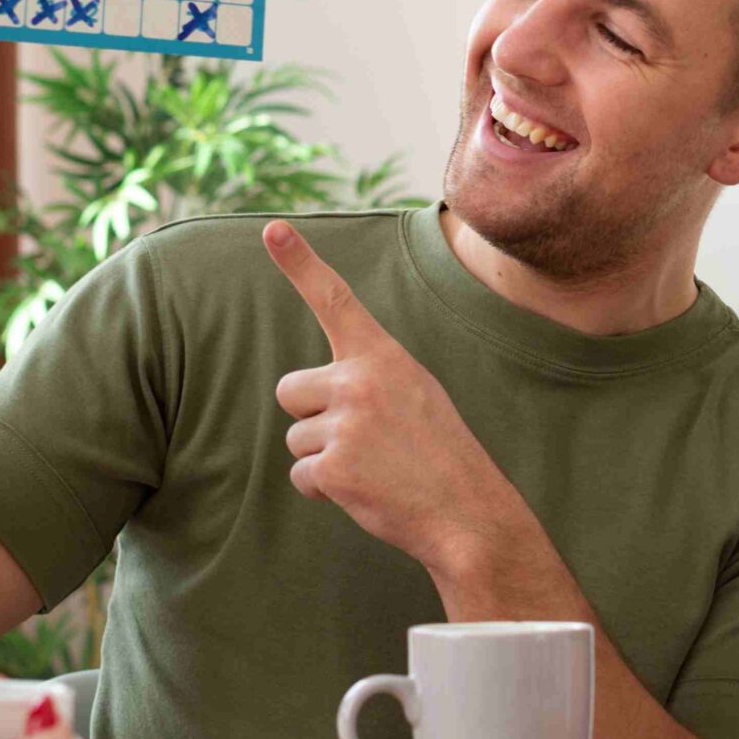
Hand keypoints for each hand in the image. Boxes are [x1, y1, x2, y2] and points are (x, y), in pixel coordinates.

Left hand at [263, 219, 542, 579]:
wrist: (467, 510)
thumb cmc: (439, 451)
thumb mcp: (415, 392)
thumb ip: (367, 376)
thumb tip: (312, 390)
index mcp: (383, 356)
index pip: (334, 300)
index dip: (300, 263)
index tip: (271, 228)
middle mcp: (360, 380)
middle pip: (290, 389)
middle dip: (313, 416)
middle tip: (363, 438)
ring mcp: (346, 423)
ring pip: (295, 436)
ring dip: (323, 457)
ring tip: (373, 465)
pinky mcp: (334, 466)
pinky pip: (301, 474)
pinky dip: (325, 488)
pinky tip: (365, 490)